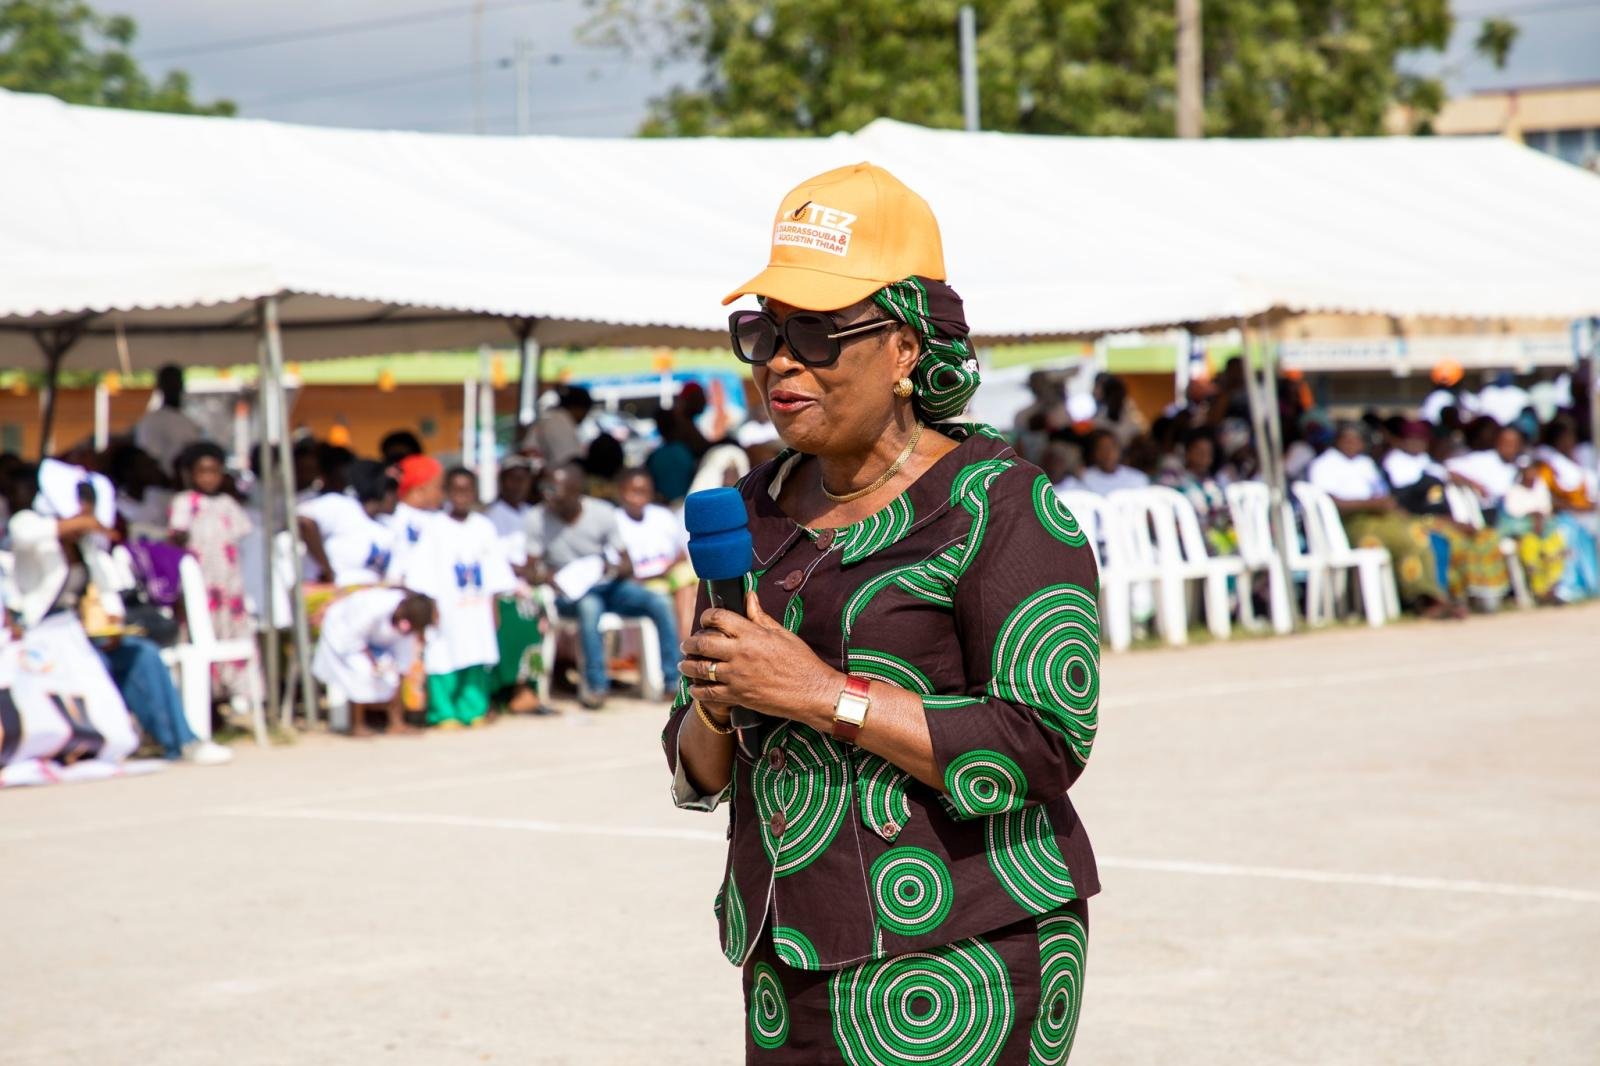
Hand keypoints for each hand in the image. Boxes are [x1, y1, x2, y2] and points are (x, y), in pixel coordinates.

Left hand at [679, 591, 841, 725]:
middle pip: (703, 643)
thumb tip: (749, 596)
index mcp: (752, 634)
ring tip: (684, 664)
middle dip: (690, 642)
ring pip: (700, 668)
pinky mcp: (737, 695)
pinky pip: (708, 692)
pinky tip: (695, 686)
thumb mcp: (782, 634)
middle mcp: (740, 653)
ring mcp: (736, 676)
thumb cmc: (801, 661)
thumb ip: (760, 616)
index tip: (705, 620)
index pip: (718, 618)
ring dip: (688, 665)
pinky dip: (697, 689)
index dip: (707, 616)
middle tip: (688, 644)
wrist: (811, 692)